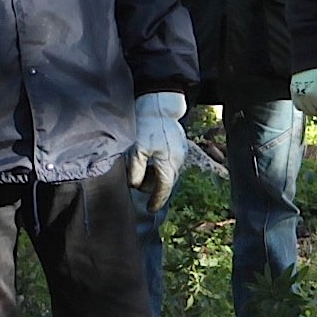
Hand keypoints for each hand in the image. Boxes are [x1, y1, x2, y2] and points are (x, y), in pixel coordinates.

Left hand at [130, 92, 189, 210]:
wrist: (160, 107)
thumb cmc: (146, 127)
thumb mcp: (137, 150)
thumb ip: (136, 170)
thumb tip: (134, 186)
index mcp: (168, 164)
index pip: (164, 189)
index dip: (157, 200)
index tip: (150, 209)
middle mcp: (178, 161)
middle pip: (167, 182)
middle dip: (153, 187)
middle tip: (138, 182)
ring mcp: (182, 154)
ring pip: (169, 173)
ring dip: (157, 176)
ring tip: (143, 168)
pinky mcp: (181, 147)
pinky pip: (172, 164)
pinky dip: (162, 167)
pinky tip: (152, 159)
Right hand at [292, 66, 316, 119]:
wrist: (310, 52)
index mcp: (314, 94)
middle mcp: (302, 96)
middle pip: (315, 112)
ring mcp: (296, 94)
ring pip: (306, 111)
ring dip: (314, 109)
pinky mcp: (292, 90)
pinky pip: (298, 105)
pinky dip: (305, 105)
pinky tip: (312, 98)